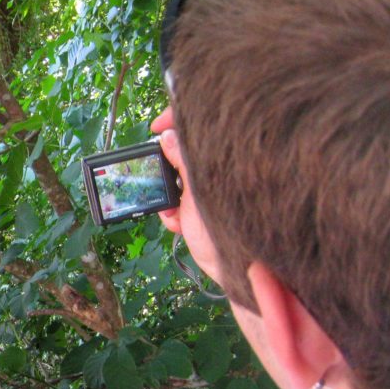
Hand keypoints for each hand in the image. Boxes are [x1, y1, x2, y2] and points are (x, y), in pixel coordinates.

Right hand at [151, 108, 222, 285]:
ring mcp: (209, 191)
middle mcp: (217, 171)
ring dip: (166, 194)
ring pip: (176, 179)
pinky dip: (172, 212)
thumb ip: (184, 162)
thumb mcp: (200, 193)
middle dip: (165, 167)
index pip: (198, 126)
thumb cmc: (227, 231)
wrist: (234, 270)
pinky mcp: (200, 210)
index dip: (177, 119)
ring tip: (172, 211)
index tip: (155, 126)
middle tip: (157, 179)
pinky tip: (177, 224)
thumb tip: (168, 137)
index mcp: (222, 159)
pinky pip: (177, 201)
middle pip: (184, 152)